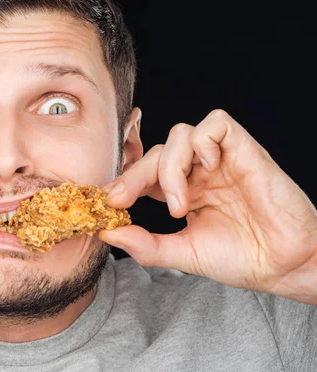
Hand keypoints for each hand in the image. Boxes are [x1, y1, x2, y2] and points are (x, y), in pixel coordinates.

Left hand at [101, 109, 316, 303]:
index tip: (107, 202)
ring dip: (169, 168)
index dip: (124, 181)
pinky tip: (208, 171)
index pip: (146, 173)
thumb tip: (107, 232)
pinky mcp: (245, 150)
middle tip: (123, 199)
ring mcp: (221, 160)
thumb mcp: (182, 253)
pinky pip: (216, 124)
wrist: (284, 266)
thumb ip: (144, 244)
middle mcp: (200, 172)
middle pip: (156, 152)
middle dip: (134, 175)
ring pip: (180, 135)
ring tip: (180, 205)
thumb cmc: (241, 258)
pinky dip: (203, 142)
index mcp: (184, 191)